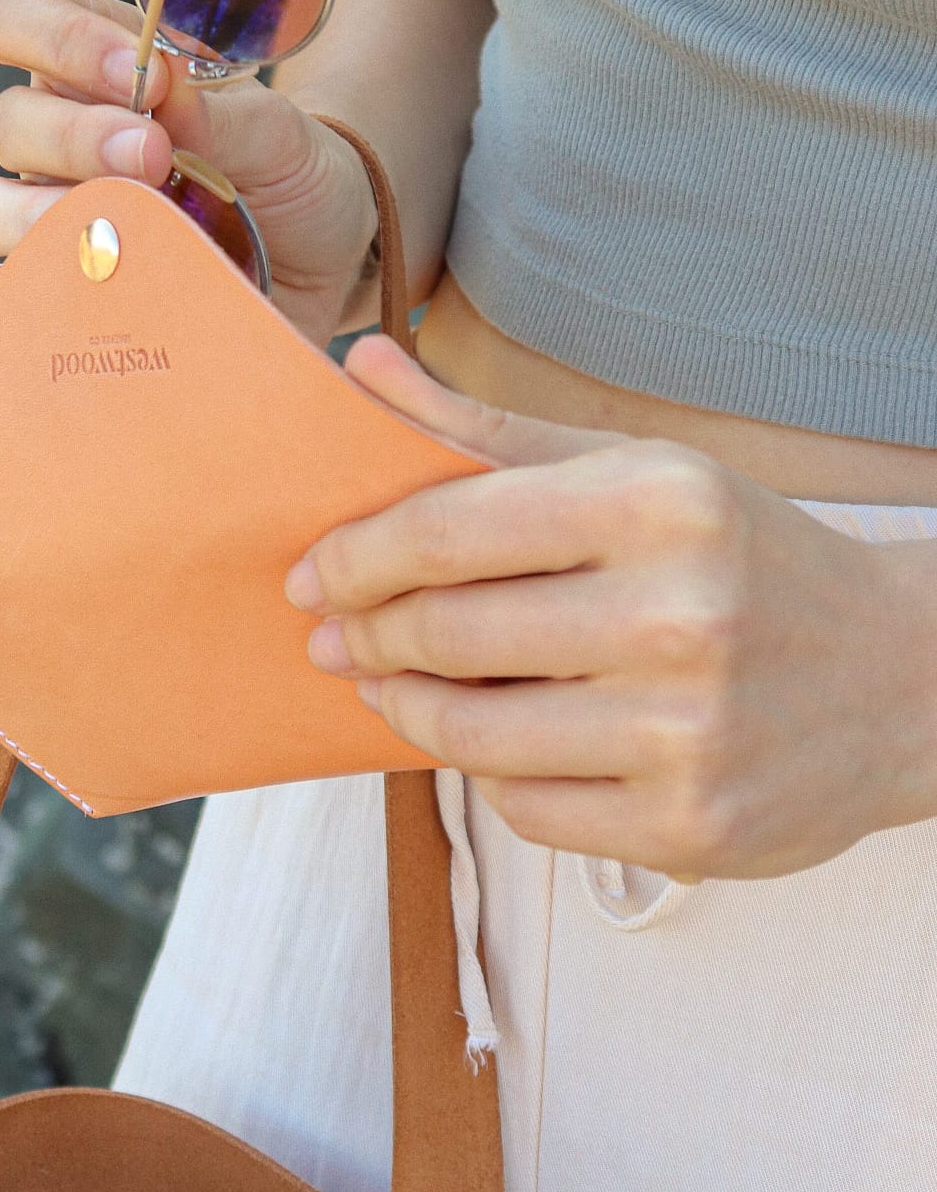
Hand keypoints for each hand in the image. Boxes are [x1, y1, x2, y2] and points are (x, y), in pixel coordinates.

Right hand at [0, 0, 379, 345]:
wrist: (323, 265)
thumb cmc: (289, 175)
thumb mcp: (279, 134)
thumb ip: (222, 112)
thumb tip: (160, 87)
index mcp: (89, 66)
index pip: (5, 12)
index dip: (52, 35)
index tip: (143, 75)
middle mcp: (51, 138)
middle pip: (6, 121)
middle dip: (77, 137)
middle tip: (155, 157)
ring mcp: (40, 219)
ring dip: (36, 218)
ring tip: (112, 239)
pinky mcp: (45, 298)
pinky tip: (38, 305)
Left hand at [284, 334, 936, 878]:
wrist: (901, 678)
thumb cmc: (741, 558)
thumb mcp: (634, 469)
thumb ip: (487, 429)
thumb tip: (360, 366)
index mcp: (659, 502)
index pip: (448, 530)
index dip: (355, 557)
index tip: (313, 574)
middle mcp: (678, 613)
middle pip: (447, 634)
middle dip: (369, 637)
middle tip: (336, 639)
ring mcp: (687, 731)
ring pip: (472, 735)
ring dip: (409, 712)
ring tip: (391, 689)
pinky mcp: (690, 825)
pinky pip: (526, 809)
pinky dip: (490, 777)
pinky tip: (494, 743)